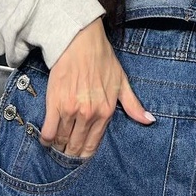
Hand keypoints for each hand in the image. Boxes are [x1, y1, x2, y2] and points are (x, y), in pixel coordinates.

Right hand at [40, 18, 153, 157]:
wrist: (81, 41)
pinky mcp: (55, 104)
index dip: (84, 153)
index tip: (79, 154)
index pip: (93, 145)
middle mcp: (89, 114)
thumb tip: (149, 120)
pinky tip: (46, 138)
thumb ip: (133, 104)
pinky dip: (46, 138)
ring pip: (61, 141)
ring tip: (57, 146)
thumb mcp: (122, 81)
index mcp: (106, 111)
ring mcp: (71, 110)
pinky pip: (48, 131)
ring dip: (58, 147)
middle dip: (70, 152)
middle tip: (66, 153)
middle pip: (75, 146)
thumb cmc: (102, 58)